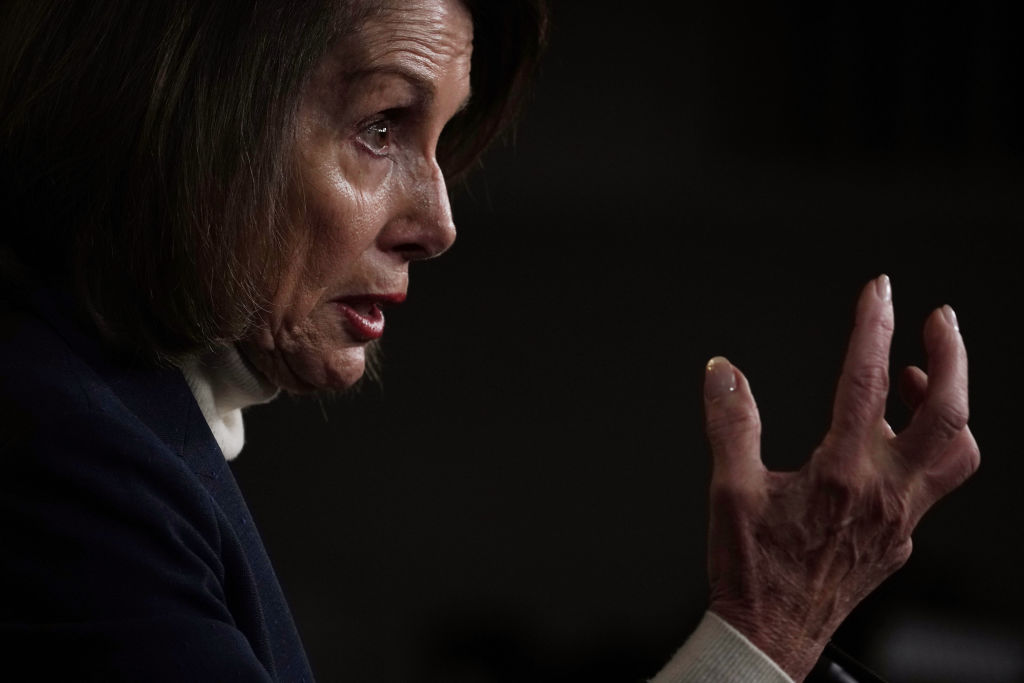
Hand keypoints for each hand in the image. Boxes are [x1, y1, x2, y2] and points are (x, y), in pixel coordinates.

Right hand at [701, 276, 978, 680]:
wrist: (771, 633)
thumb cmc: (752, 568)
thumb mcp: (729, 490)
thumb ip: (730, 423)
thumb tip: (724, 372)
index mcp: (842, 474)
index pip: (865, 383)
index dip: (871, 328)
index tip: (876, 292)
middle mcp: (884, 493)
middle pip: (945, 414)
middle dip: (950, 357)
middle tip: (939, 319)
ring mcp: (900, 519)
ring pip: (955, 452)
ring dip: (949, 405)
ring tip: (924, 375)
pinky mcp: (900, 539)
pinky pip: (934, 485)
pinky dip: (929, 447)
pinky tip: (898, 441)